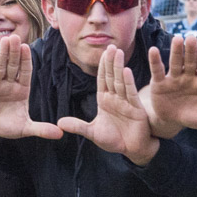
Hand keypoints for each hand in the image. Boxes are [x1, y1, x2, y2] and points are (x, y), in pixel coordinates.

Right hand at [0, 35, 61, 142]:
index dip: (25, 60)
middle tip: (15, 37)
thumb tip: (61, 134)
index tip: (26, 47)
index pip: (25, 72)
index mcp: (21, 89)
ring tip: (5, 40)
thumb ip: (41, 129)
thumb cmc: (7, 126)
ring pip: (0, 66)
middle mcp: (9, 83)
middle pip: (12, 65)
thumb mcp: (25, 128)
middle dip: (14, 52)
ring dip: (2, 54)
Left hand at [58, 46, 159, 165]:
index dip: (102, 66)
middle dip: (111, 61)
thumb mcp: (92, 133)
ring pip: (121, 82)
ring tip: (118, 52)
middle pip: (112, 77)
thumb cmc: (114, 140)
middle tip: (111, 45)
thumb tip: (60, 123)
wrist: (131, 150)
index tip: (102, 52)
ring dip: (119, 67)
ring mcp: (127, 103)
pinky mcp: (136, 110)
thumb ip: (77, 126)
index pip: (102, 80)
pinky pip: (130, 94)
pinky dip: (128, 83)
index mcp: (105, 100)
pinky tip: (126, 71)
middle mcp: (116, 99)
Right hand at [142, 35, 196, 137]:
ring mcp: (174, 78)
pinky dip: (155, 61)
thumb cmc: (195, 116)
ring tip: (177, 39)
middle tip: (191, 37)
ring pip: (175, 63)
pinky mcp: (159, 83)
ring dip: (176, 51)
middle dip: (191, 50)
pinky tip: (153, 50)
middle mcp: (189, 76)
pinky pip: (158, 71)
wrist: (173, 121)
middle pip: (190, 61)